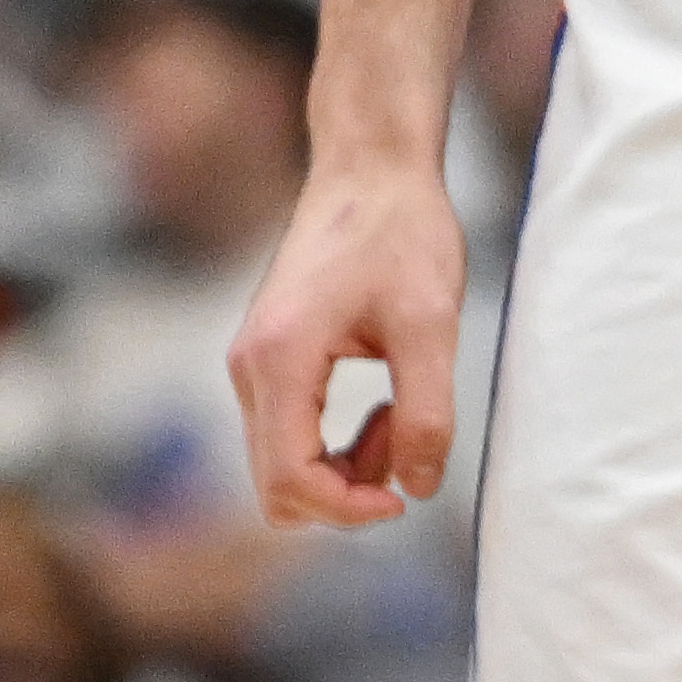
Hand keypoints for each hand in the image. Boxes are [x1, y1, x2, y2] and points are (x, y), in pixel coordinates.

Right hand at [231, 154, 465, 525]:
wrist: (372, 172)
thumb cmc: (403, 235)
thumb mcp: (432, 325)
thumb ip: (427, 412)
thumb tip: (420, 488)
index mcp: (278, 360)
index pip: (287, 478)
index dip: (345, 508)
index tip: (404, 500)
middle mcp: (250, 369)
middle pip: (274, 484)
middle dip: (345, 491)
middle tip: (409, 447)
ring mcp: (253, 365)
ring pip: (283, 463)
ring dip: (346, 466)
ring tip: (406, 416)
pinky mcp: (270, 361)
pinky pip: (291, 433)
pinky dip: (337, 441)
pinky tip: (388, 407)